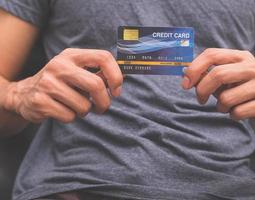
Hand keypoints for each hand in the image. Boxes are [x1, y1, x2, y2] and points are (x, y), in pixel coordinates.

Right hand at [1, 48, 122, 122]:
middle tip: (102, 108)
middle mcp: (59, 65)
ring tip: (75, 105)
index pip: (103, 57)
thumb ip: (99, 73)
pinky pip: (69, 116)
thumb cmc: (60, 83)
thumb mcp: (77, 71)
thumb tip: (126, 74)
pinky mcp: (40, 101)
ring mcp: (47, 83)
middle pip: (96, 84)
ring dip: (85, 111)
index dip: (116, 76)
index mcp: (72, 55)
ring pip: (83, 105)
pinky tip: (62, 110)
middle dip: (104, 102)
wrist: (25, 94)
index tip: (116, 91)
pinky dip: (71, 117)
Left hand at [182, 48, 254, 130]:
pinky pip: (238, 112)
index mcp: (241, 56)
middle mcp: (254, 67)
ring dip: (220, 106)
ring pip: (226, 98)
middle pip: (218, 74)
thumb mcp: (228, 78)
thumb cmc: (245, 90)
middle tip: (200, 99)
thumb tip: (186, 76)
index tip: (185, 83)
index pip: (212, 54)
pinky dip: (232, 115)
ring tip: (227, 106)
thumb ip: (209, 75)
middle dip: (202, 90)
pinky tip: (239, 112)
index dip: (194, 69)